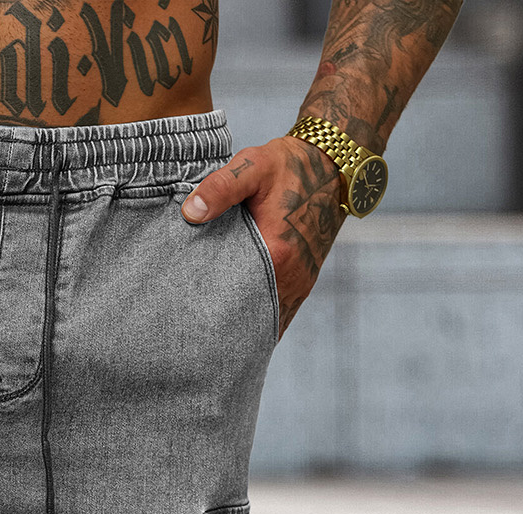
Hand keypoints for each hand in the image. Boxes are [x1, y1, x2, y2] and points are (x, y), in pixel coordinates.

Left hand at [180, 136, 346, 338]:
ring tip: (215, 341)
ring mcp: (301, 282)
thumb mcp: (253, 167)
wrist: (332, 164)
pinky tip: (242, 330)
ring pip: (269, 321)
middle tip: (197, 340)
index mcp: (276, 252)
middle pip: (253, 317)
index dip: (215, 313)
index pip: (239, 298)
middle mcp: (292, 275)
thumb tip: (190, 212)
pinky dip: (262, 323)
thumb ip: (220, 188)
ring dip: (246, 330)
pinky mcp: (305, 282)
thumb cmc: (288, 165)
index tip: (192, 324)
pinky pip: (282, 314)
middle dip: (228, 330)